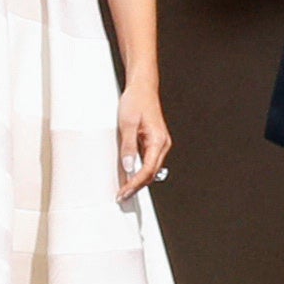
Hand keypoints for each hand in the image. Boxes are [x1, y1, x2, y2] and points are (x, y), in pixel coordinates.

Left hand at [117, 79, 171, 200]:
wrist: (142, 87)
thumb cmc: (136, 101)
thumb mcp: (127, 124)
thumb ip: (128, 146)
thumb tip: (128, 167)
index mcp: (158, 141)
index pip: (147, 170)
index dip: (135, 183)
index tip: (123, 192)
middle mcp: (162, 144)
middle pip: (151, 173)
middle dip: (136, 186)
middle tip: (122, 196)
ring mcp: (159, 143)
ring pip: (150, 169)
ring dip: (138, 180)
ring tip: (124, 189)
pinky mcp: (154, 142)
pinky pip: (148, 161)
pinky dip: (139, 171)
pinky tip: (129, 175)